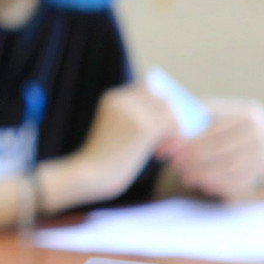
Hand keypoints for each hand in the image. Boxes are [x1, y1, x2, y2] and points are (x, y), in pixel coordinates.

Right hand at [72, 84, 181, 203]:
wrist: (90, 174)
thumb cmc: (103, 157)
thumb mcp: (114, 130)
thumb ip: (133, 117)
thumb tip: (169, 112)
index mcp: (112, 97)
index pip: (147, 89)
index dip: (158, 104)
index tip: (162, 123)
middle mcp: (123, 99)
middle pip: (162, 99)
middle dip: (169, 117)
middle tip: (166, 140)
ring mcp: (134, 112)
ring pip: (169, 112)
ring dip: (173, 129)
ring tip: (162, 149)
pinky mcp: (145, 128)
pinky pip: (171, 126)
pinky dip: (173, 139)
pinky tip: (160, 154)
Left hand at [169, 99, 263, 198]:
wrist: (252, 134)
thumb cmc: (220, 122)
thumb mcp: (210, 114)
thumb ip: (190, 120)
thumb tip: (165, 138)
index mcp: (248, 115)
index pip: (216, 131)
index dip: (190, 142)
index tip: (169, 150)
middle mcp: (261, 136)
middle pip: (224, 151)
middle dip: (196, 160)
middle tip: (175, 165)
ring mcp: (263, 156)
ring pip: (231, 169)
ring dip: (205, 175)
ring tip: (185, 176)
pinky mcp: (260, 174)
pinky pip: (239, 184)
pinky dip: (218, 185)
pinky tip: (201, 185)